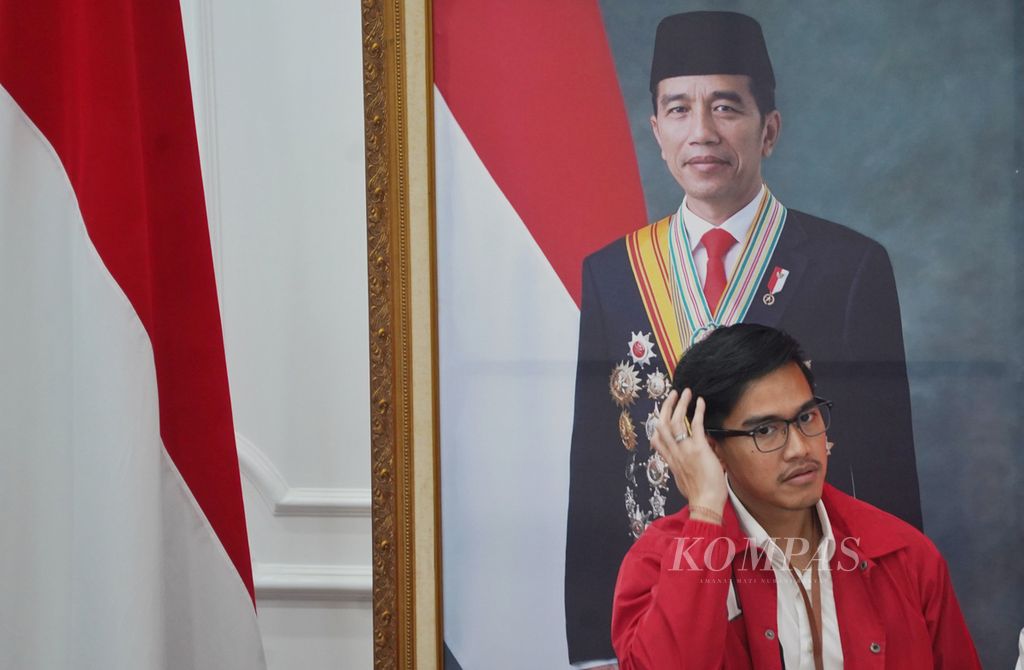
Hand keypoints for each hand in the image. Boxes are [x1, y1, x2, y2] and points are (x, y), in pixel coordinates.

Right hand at [650, 389, 727, 520]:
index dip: (657, 425)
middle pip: (663, 425)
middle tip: (671, 395)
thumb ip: (683, 468)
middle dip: (666, 407)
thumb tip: (688, 463)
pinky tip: (700, 402)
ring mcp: (685, 450)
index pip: (657, 440)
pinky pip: (695, 425)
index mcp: (670, 461)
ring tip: (685, 393)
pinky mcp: (698, 448)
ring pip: (676, 421)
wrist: (705, 502)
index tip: (660, 415)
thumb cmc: (699, 495)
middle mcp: (674, 453)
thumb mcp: (684, 481)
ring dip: (680, 404)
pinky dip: (698, 411)